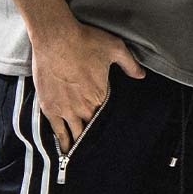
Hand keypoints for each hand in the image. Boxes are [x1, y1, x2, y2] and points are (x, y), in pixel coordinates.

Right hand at [31, 21, 145, 153]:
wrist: (55, 37)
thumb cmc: (84, 40)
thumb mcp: (114, 48)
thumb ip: (130, 64)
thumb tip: (141, 76)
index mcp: (100, 97)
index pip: (105, 117)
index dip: (105, 123)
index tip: (108, 131)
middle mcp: (84, 109)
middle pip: (90, 129)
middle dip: (93, 137)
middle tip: (97, 149)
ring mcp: (66, 111)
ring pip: (75, 135)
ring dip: (78, 145)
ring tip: (80, 156)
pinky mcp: (51, 108)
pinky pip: (57, 132)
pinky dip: (62, 142)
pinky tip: (65, 151)